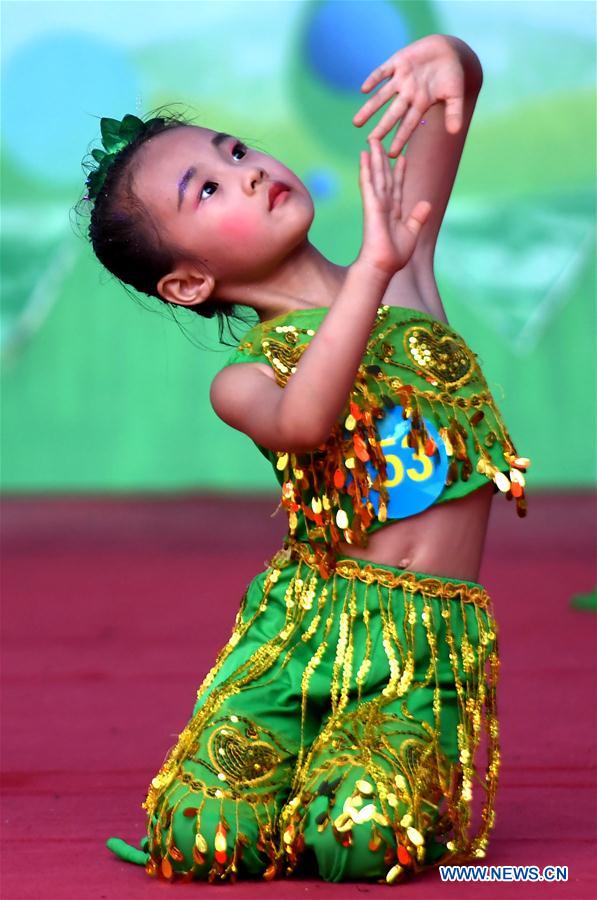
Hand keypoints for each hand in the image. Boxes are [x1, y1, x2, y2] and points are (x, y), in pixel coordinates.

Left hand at [352, 34, 468, 156]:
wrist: (449, 50)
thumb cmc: (453, 75)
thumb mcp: (455, 95)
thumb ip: (454, 112)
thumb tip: (455, 132)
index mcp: (420, 103)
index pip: (409, 124)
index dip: (400, 139)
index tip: (391, 154)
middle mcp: (408, 94)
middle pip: (392, 114)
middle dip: (381, 128)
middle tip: (369, 142)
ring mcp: (401, 79)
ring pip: (382, 96)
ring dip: (369, 108)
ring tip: (356, 123)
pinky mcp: (398, 61)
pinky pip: (383, 72)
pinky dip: (374, 79)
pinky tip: (364, 89)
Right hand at [357, 137, 430, 276]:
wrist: (383, 266)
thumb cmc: (394, 256)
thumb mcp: (412, 234)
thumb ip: (418, 218)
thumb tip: (427, 204)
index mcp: (395, 212)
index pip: (398, 186)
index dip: (400, 171)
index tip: (402, 157)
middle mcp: (385, 205)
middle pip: (385, 176)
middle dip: (383, 158)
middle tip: (379, 140)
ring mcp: (377, 204)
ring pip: (376, 176)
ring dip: (374, 158)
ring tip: (371, 141)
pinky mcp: (371, 206)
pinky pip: (369, 184)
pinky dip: (366, 169)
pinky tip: (364, 156)